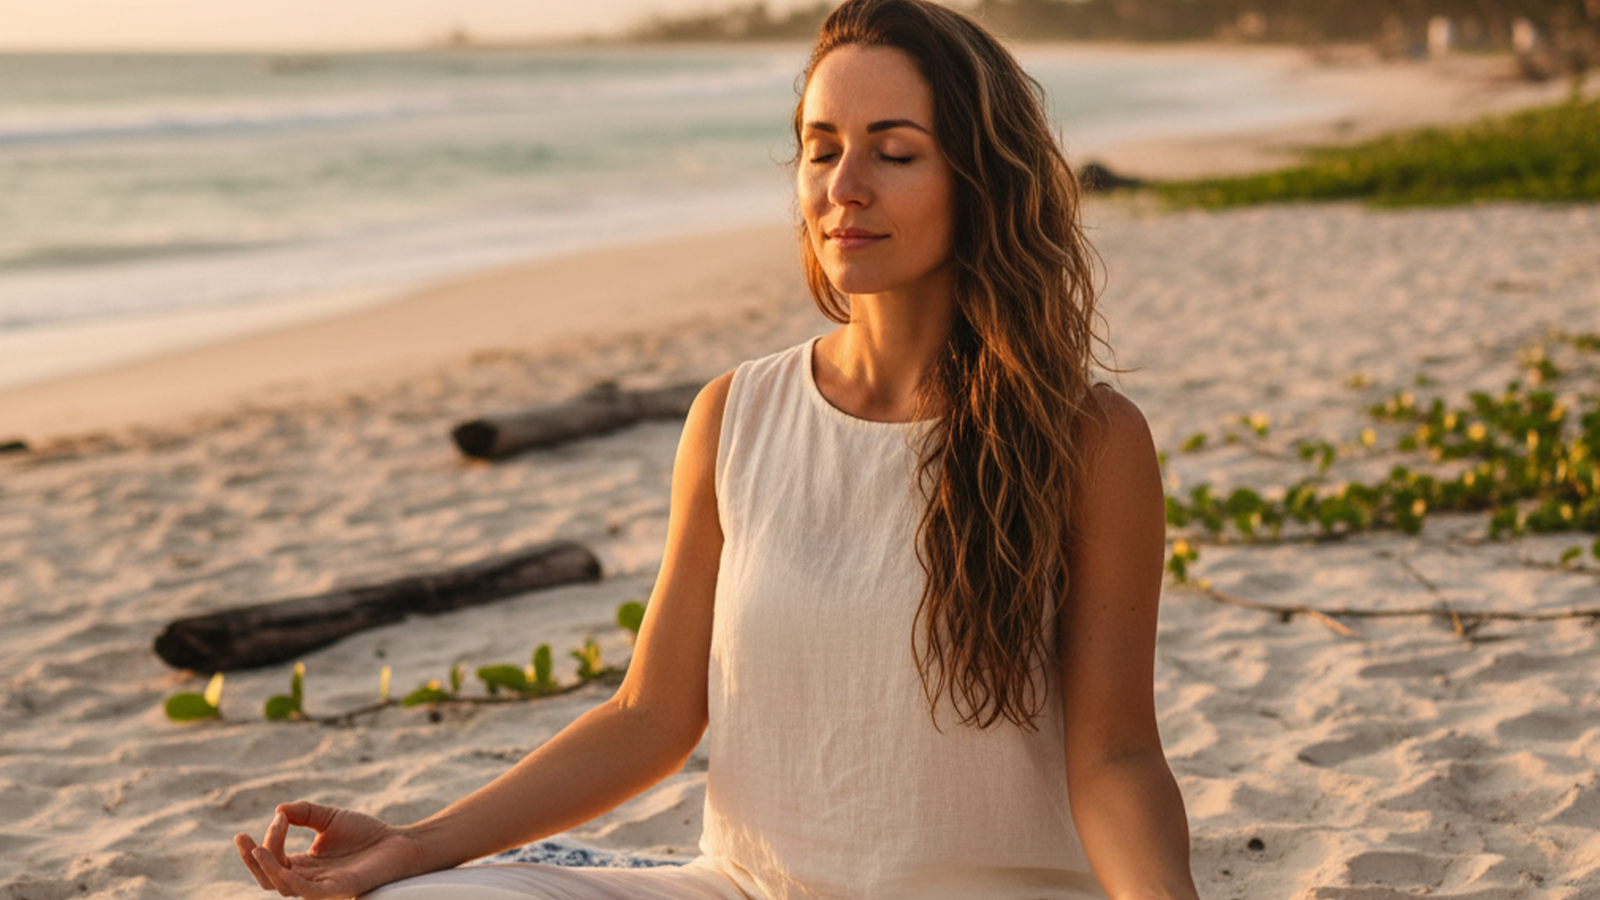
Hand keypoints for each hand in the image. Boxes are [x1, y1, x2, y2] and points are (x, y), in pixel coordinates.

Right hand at [235, 801, 425, 898]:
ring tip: (258, 849)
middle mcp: (308, 879)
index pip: (272, 860)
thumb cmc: (366, 833)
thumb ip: (304, 813)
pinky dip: (291, 881)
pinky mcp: (339, 888)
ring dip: (267, 868)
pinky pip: (308, 892)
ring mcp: (322, 886)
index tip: (278, 816)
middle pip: (268, 878)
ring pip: (283, 886)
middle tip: (242, 838)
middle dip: (251, 859)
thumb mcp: (329, 818)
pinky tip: (281, 867)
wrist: (399, 842)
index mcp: (303, 865)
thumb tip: (278, 810)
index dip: (268, 839)